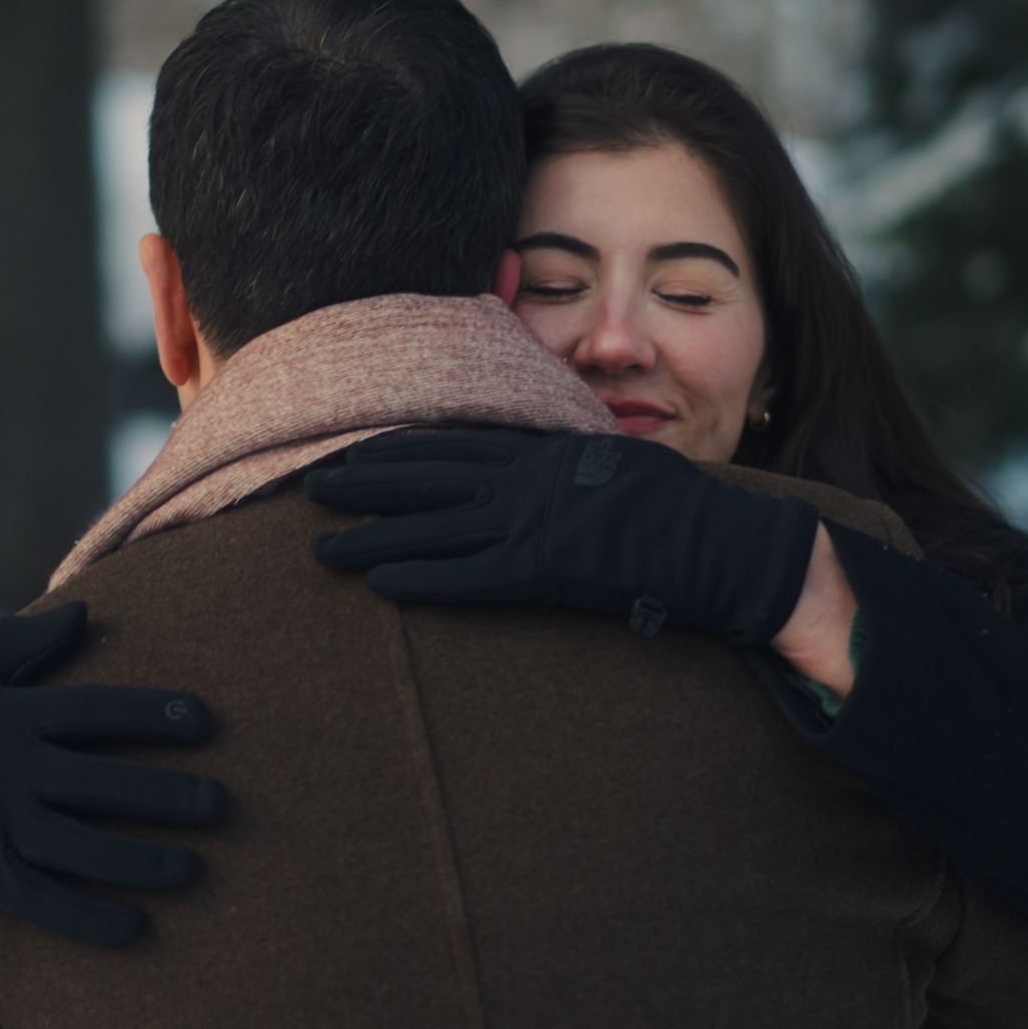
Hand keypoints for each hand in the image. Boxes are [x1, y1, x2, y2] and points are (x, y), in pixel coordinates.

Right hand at [0, 603, 225, 943]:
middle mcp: (11, 775)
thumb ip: (18, 640)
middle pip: (99, 784)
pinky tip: (136, 928)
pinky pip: (42, 904)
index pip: (95, 712)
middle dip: (162, 795)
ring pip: (79, 850)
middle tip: (220, 802)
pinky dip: (87, 919)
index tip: (205, 720)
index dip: (151, 714)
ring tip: (193, 867)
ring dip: (138, 861)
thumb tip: (84, 613)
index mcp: (12, 718)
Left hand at [306, 428, 819, 646]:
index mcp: (541, 452)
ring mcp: (529, 524)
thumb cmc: (672, 505)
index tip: (353, 448)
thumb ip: (561, 463)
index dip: (396, 449)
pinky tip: (378, 584)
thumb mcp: (609, 463)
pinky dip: (419, 579)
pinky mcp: (539, 571)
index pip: (452, 444)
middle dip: (363, 484)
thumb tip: (534, 460)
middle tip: (310, 486)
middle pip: (425, 478)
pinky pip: (466, 577)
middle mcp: (524, 481)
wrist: (716, 539)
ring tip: (320, 548)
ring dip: (371, 538)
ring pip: (431, 528)